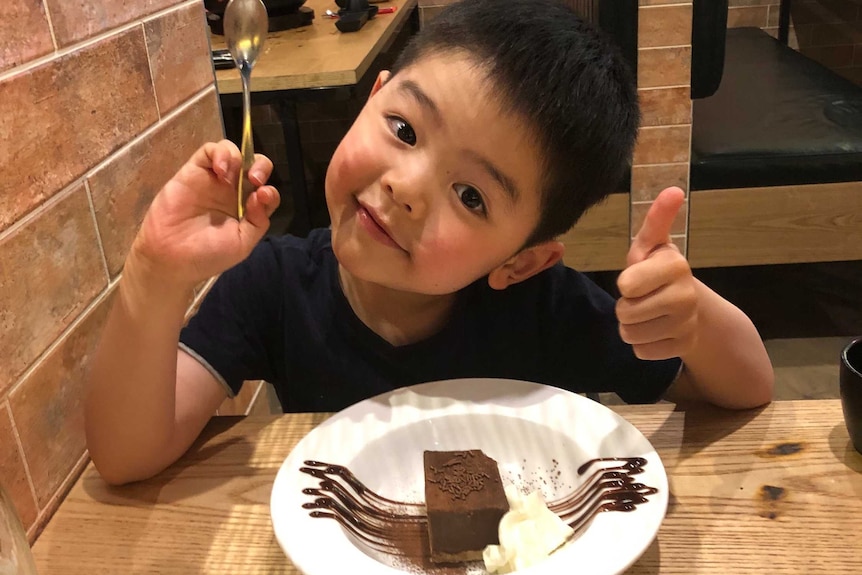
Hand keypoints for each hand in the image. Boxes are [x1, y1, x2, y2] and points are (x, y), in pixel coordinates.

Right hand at [132, 139, 280, 286]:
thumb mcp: (242, 244)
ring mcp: (213, 180)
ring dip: (241, 158)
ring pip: (233, 153)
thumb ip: (258, 221)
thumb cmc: (208, 255)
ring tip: (232, 175)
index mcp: (247, 210)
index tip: (262, 197)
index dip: (270, 192)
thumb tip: (261, 194)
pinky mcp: (193, 171)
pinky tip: (220, 169)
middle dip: (261, 167)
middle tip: (255, 180)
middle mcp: (233, 192)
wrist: (173, 258)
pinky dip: (220, 152)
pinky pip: (209, 151)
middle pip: (254, 166)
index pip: (267, 192)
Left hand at [616, 187, 696, 359]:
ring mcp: (687, 324)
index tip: (638, 279)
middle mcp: (685, 295)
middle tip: (640, 298)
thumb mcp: (652, 245)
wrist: (691, 306)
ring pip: (631, 335)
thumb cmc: (658, 271)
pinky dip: (643, 344)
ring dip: (631, 327)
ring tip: (646, 314)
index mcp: (675, 266)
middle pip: (625, 313)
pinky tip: (656, 331)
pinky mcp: (683, 347)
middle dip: (625, 307)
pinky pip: (641, 351)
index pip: (627, 285)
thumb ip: (657, 219)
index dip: (626, 284)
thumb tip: (674, 190)